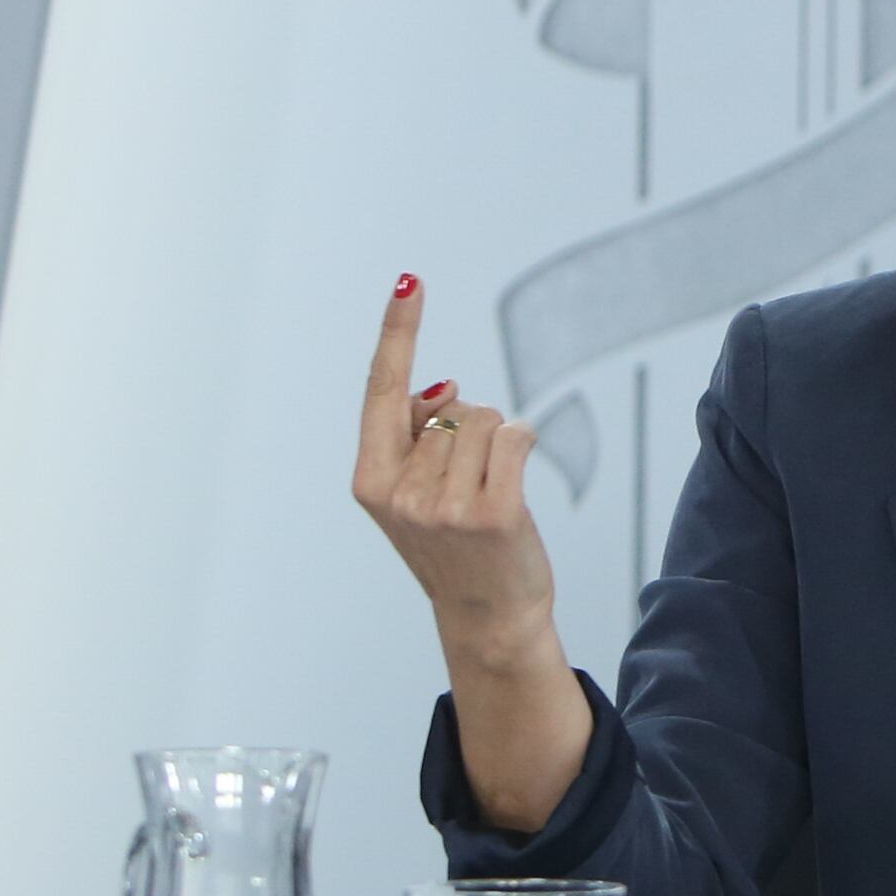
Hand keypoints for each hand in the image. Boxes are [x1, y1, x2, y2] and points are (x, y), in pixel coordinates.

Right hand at [355, 276, 552, 658]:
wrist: (486, 613)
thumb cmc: (454, 544)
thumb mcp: (415, 492)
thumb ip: (416, 437)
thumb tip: (446, 384)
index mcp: (370, 479)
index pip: (382, 391)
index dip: (397, 333)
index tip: (409, 282)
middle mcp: (399, 490)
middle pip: (455, 405)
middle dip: (471, 431)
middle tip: (468, 489)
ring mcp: (443, 505)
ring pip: (489, 420)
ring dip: (500, 446)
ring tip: (488, 496)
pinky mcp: (491, 512)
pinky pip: (518, 438)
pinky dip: (525, 449)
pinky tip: (513, 492)